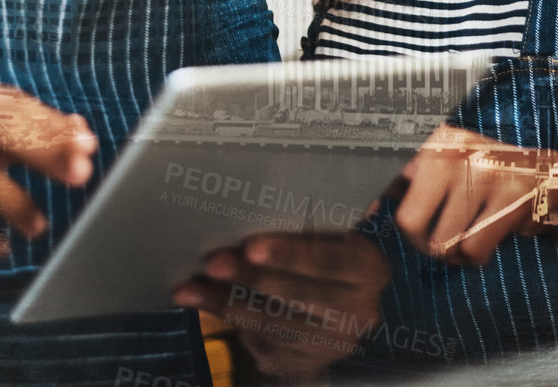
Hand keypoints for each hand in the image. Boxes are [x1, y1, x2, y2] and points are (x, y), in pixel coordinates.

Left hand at [173, 232, 390, 380]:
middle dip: (249, 279)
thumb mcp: (338, 237)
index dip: (290, 254)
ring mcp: (330, 344)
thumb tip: (276, 195)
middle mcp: (357, 312)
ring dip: (226, 304)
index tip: (252, 247)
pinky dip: (230, 322)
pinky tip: (203, 304)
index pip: (328, 260)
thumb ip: (319, 223)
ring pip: (272, 323)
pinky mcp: (304, 363)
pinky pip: (262, 342)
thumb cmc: (333, 255)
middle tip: (212, 263)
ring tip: (189, 288)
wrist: (346, 311)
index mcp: (368, 270)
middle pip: (295, 294)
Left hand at [391, 124, 557, 266]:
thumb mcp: (447, 166)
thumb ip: (407, 182)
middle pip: (412, 225)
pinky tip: (489, 237)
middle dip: (426, 243)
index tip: (395, 226)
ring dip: (456, 252)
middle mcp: (455, 153)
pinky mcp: (510, 198)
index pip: (394, 191)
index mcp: (436, 142)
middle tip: (445, 236)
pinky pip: (473, 250)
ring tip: (472, 232)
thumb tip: (365, 210)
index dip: (395, 219)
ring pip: (444, 243)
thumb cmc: (488, 176)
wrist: (551, 178)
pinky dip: (477, 256)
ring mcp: (484, 173)